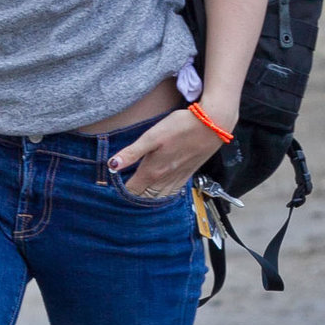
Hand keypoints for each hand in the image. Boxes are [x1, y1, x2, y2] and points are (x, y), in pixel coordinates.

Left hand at [108, 107, 226, 198]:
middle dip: (132, 198)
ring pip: (158, 198)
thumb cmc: (181, 127)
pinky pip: (171, 193)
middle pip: (144, 198)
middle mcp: (164, 180)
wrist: (212, 125)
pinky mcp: (187, 175)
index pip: (131, 191)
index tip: (112, 189)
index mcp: (152, 172)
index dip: (120, 192)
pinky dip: (162, 196)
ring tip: (137, 196)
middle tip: (121, 195)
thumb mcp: (151, 136)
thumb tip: (112, 166)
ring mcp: (177, 179)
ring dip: (147, 199)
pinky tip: (158, 192)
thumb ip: (132, 153)